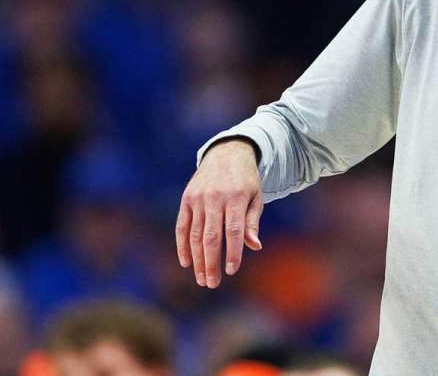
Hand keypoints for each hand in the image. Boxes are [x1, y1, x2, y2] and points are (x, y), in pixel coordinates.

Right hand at [175, 138, 263, 287]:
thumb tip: (254, 246)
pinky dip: (182, 245)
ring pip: (195, 234)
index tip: (231, 271)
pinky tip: (186, 262)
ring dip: (197, 259)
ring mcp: (198, 199)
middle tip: (212, 284)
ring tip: (201, 279)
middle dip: (211, 262)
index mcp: (236, 198)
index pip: (233, 230)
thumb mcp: (255, 197)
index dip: (232, 252)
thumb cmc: (245, 181)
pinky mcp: (186, 199)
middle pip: (211, 236)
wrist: (226, 154)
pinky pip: (182, 226)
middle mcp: (215, 198)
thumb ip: (251, 222)